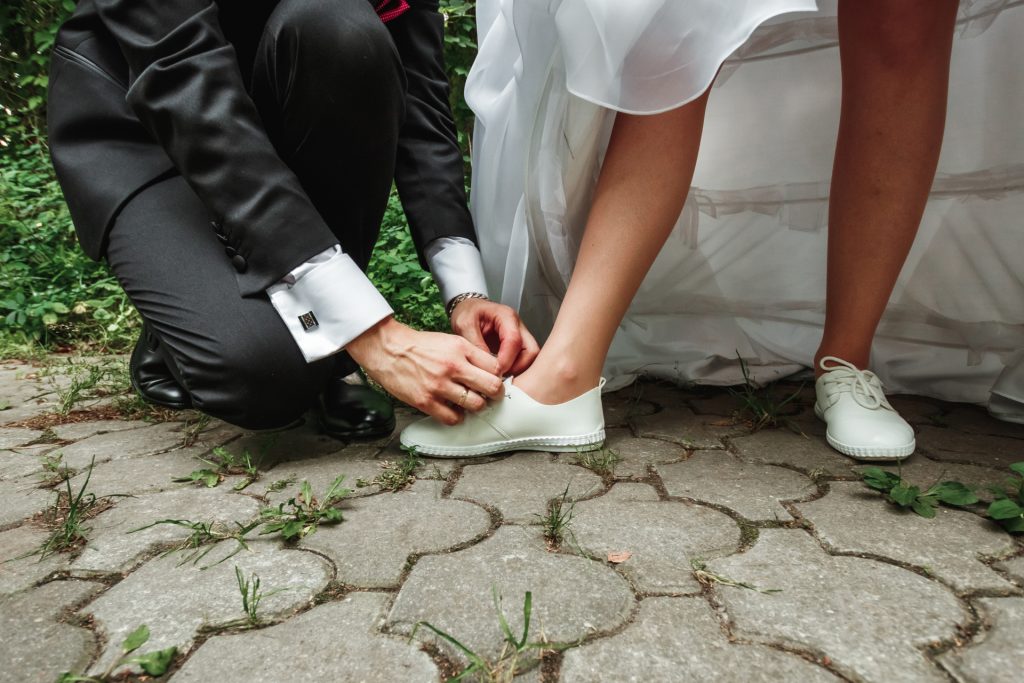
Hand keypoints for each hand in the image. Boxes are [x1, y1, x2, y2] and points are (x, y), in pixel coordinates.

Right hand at [346, 316, 503, 424]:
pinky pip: (453, 418)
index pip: (496, 367)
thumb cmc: (420, 346)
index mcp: (461, 348)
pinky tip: (453, 410)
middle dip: (495, 394)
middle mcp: (452, 366)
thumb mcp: (449, 340)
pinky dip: (457, 417)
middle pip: (492, 387)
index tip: (493, 380)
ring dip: (476, 407)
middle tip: (489, 396)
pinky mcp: (425, 401)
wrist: (388, 349)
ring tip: (470, 403)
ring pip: (476, 405)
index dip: (498, 376)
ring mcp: (439, 385)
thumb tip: (491, 372)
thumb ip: (470, 355)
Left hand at [449, 298, 539, 375]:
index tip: (495, 372)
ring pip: (530, 358)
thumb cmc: (467, 313)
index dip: (506, 360)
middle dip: (518, 367)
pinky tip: (501, 374)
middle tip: (500, 376)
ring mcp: (520, 336)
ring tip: (499, 376)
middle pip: (531, 351)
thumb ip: (475, 344)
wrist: (467, 309)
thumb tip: (487, 366)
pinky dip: (515, 370)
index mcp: (506, 316)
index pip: (514, 341)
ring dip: (518, 370)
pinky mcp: (517, 346)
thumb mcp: (464, 325)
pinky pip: (523, 360)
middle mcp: (518, 326)